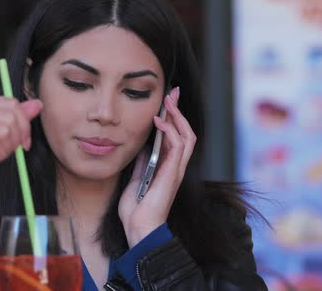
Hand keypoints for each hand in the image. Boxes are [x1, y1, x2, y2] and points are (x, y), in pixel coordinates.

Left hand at [118, 87, 195, 246]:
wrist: (138, 228)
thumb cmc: (136, 210)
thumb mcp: (135, 180)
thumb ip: (141, 164)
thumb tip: (140, 147)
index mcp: (166, 167)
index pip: (175, 137)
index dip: (173, 118)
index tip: (167, 101)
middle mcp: (174, 166)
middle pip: (185, 132)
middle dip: (179, 111)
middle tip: (172, 93)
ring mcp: (175, 170)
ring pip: (187, 135)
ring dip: (177, 116)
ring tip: (167, 101)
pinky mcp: (172, 173)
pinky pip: (178, 146)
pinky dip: (170, 130)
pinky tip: (159, 121)